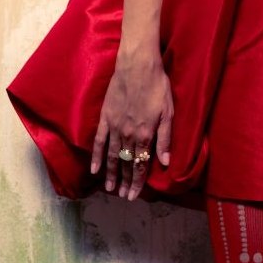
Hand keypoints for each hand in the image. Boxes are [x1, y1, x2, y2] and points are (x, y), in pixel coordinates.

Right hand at [90, 53, 173, 199]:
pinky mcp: (105, 118)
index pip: (141, 165)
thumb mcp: (168, 112)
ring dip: (111, 174)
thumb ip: (165, 139)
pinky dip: (97, 156)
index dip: (137, 182)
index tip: (134, 196)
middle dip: (125, 182)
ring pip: (113, 156)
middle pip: (126, 164)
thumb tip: (165, 162)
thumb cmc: (158, 86)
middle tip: (123, 197)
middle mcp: (129, 135)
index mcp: (146, 135)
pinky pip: (100, 141)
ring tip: (110, 189)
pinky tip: (94, 169)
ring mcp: (115, 127)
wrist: (137, 66)